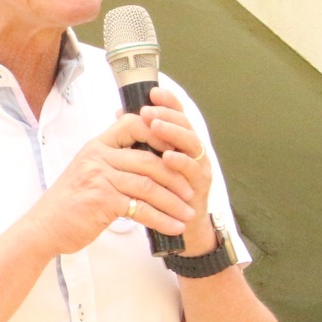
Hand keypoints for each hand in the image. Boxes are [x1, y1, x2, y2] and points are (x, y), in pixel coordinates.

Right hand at [22, 109, 201, 256]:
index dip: (158, 133)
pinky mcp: (102, 201)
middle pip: (148, 159)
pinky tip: (174, 226)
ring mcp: (99, 178)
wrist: (44, 227)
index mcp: (96, 146)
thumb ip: (111, 161)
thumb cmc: (68, 203)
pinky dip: (162, 219)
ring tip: (188, 213)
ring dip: (174, 202)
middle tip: (190, 192)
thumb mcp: (87, 171)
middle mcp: (97, 158)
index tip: (175, 150)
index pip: (132, 124)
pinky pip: (142, 208)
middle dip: (176, 177)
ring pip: (149, 185)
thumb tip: (145, 158)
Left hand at [135, 87, 217, 254]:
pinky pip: (193, 170)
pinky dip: (181, 162)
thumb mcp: (146, 161)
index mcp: (178, 142)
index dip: (167, 102)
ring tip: (156, 127)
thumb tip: (120, 111)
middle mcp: (192, 151)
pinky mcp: (200, 186)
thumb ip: (138, 138)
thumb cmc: (158, 192)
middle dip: (167, 114)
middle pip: (185, 124)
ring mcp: (199, 167)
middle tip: (149, 110)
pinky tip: (168, 157)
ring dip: (174, 133)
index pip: (175, 115)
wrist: (176, 228)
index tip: (152, 92)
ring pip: (191, 143)